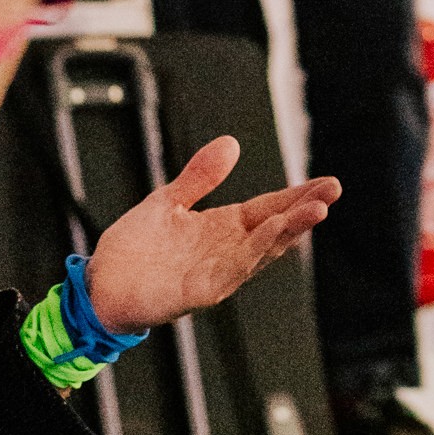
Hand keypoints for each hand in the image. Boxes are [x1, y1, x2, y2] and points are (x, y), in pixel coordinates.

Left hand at [87, 136, 340, 329]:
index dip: (297, 196)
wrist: (100, 284)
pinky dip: (253, 253)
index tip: (327, 183)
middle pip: (274, 228)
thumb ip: (200, 176)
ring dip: (288, 232)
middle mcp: (226, 251)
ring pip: (261, 251)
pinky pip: (232, 271)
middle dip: (304, 210)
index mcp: (222, 229)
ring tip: (314, 211)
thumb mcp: (168, 200)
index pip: (269, 209)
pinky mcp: (199, 291)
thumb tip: (231, 143)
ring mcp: (216, 273)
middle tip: (333, 191)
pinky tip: (270, 234)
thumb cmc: (135, 249)